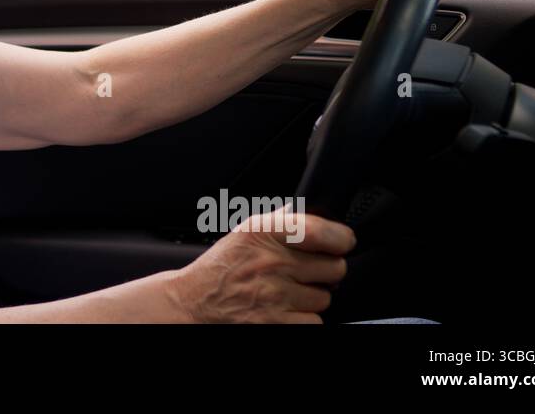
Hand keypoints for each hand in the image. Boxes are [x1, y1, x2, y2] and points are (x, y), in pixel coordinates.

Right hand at [163, 206, 355, 322]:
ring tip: (290, 292)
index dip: (341, 238)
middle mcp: (271, 262)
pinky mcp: (276, 323)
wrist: (192, 302)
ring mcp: (275, 295)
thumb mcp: (243, 232)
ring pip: (326, 297)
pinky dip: (305, 319)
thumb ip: (278, 220)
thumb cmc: (220, 267)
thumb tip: (308, 210)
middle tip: (308, 272)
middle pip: (335, 268)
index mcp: (264, 232)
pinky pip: (315, 322)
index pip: (323, 231)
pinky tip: (287, 310)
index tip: (341, 243)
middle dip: (326, 271)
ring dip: (313, 298)